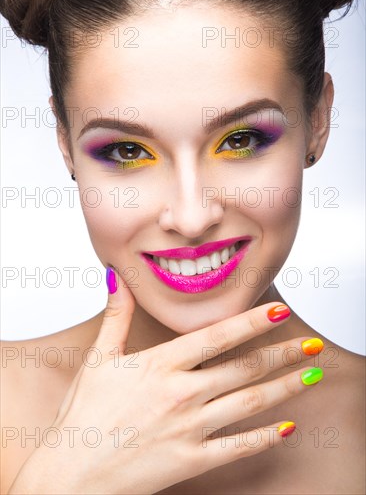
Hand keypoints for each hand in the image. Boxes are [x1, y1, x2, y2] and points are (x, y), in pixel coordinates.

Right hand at [8, 268, 322, 493]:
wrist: (71, 474)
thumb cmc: (84, 416)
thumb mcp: (98, 359)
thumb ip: (117, 316)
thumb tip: (118, 279)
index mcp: (161, 364)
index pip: (218, 336)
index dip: (253, 322)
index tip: (280, 313)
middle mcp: (182, 393)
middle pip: (244, 368)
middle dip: (282, 354)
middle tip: (310, 345)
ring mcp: (190, 428)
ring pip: (250, 402)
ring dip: (285, 388)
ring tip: (311, 375)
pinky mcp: (192, 460)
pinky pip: (239, 446)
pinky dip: (267, 437)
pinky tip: (288, 428)